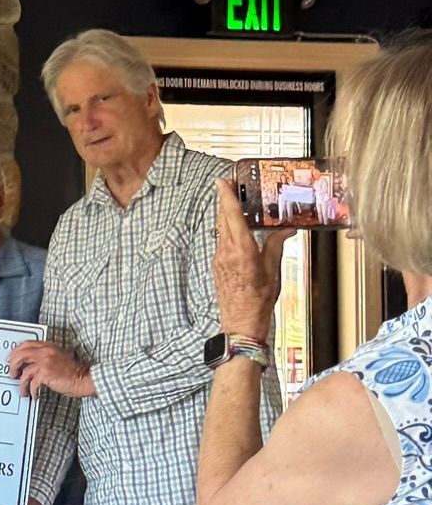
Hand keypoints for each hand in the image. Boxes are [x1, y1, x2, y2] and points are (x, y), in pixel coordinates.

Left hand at [9, 341, 92, 398]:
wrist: (83, 378)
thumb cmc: (73, 371)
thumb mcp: (58, 357)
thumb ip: (45, 356)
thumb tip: (29, 364)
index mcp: (48, 346)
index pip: (26, 344)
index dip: (16, 352)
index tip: (11, 359)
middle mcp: (45, 352)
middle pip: (20, 355)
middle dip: (13, 366)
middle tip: (12, 374)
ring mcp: (45, 362)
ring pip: (24, 372)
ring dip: (21, 384)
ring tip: (23, 390)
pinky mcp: (45, 374)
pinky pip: (32, 383)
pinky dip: (31, 391)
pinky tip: (33, 395)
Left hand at [214, 179, 290, 342]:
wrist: (241, 323)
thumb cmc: (258, 300)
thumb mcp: (273, 269)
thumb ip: (276, 245)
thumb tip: (286, 230)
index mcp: (242, 250)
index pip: (231, 216)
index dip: (226, 196)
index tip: (222, 181)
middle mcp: (226, 251)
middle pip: (223, 219)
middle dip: (225, 201)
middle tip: (229, 185)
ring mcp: (219, 258)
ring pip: (220, 229)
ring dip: (225, 215)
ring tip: (233, 203)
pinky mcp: (217, 265)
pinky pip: (221, 241)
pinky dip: (227, 231)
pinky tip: (235, 230)